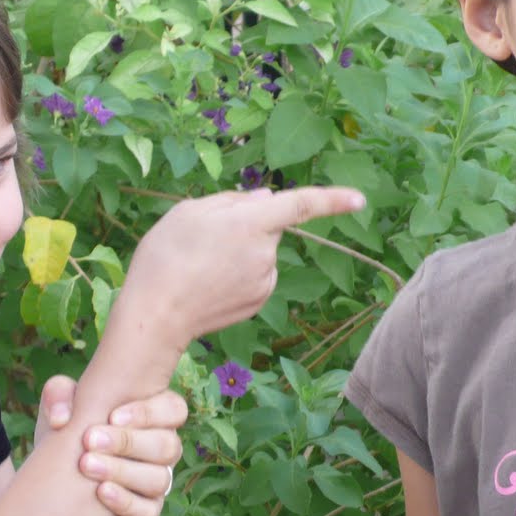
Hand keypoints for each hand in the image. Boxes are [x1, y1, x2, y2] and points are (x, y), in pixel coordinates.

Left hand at [37, 375, 187, 515]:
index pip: (174, 409)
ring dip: (122, 471)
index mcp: (153, 416)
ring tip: (87, 465)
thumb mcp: (59, 405)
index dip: (149, 412)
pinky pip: (149, 512)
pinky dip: (126, 503)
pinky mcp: (145, 510)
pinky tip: (100, 492)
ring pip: (159, 479)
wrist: (56, 473)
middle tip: (90, 440)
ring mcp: (157, 481)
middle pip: (168, 445)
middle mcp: (162, 448)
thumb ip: (58, 394)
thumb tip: (62, 416)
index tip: (112, 416)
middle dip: (128, 442)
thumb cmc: (68, 429)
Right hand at [118, 186, 364, 355]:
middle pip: (268, 227)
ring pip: (261, 252)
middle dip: (247, 225)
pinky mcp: (258, 302)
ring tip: (200, 263)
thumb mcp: (189, 211)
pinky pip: (255, 275)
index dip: (333, 200)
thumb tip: (267, 199)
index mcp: (251, 223)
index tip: (360, 200)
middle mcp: (266, 253)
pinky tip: (208, 283)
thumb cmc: (164, 257)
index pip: (302, 205)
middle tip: (204, 237)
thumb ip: (232, 200)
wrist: (155, 316)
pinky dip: (237, 274)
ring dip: (240, 251)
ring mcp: (265, 281)